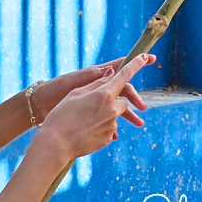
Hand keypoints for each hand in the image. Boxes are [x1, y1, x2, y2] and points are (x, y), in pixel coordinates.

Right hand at [34, 54, 154, 162]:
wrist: (55, 145)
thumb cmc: (61, 116)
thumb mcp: (75, 94)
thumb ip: (96, 83)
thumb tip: (111, 74)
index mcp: (104, 94)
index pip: (125, 75)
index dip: (136, 64)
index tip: (145, 56)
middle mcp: (112, 109)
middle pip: (123, 101)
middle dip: (114, 102)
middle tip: (96, 106)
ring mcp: (111, 125)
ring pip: (114, 116)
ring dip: (104, 116)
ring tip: (82, 122)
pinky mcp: (107, 139)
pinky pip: (108, 129)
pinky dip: (99, 128)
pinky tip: (84, 131)